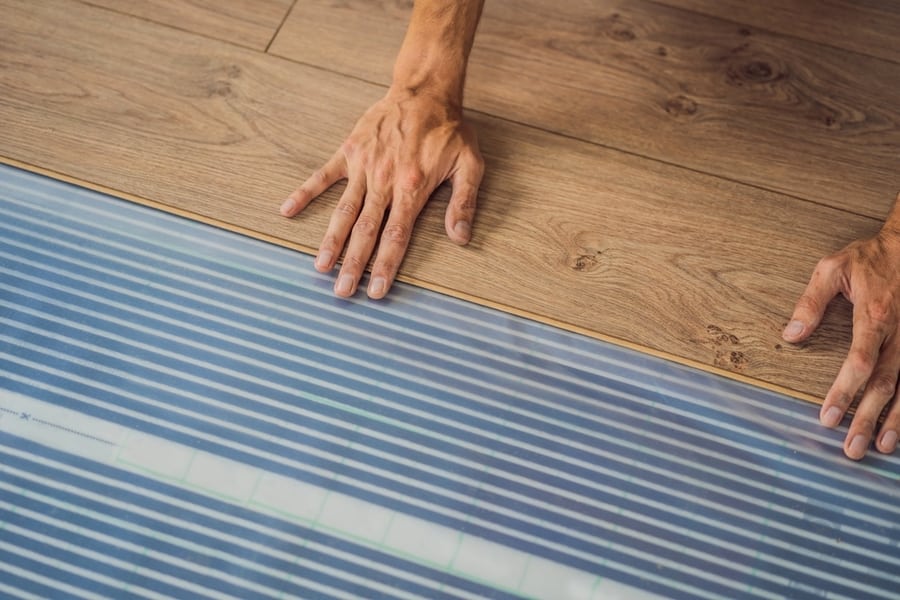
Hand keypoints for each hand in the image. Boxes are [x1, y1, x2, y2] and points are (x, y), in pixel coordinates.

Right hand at [280, 88, 483, 298]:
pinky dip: (305, 193)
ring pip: (344, 211)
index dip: (385, 266)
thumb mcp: (470, 164)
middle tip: (341, 292)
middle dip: (353, 264)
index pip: (396, 236)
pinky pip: (323, 176)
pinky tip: (287, 211)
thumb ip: (464, 203)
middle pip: (365, 231)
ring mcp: (363, 167)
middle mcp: (384, 181)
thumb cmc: (449, 130)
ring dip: (331, 240)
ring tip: (320, 267)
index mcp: (412, 188)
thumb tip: (461, 238)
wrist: (424, 91)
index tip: (376, 292)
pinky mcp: (349, 152)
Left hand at [783, 205, 899, 459]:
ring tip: (881, 446)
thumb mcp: (833, 269)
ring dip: (896, 420)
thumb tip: (790, 334)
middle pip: (885, 384)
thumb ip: (811, 302)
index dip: (844, 392)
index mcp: (876, 316)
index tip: (827, 418)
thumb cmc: (871, 257)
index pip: (859, 363)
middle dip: (868, 418)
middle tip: (852, 449)